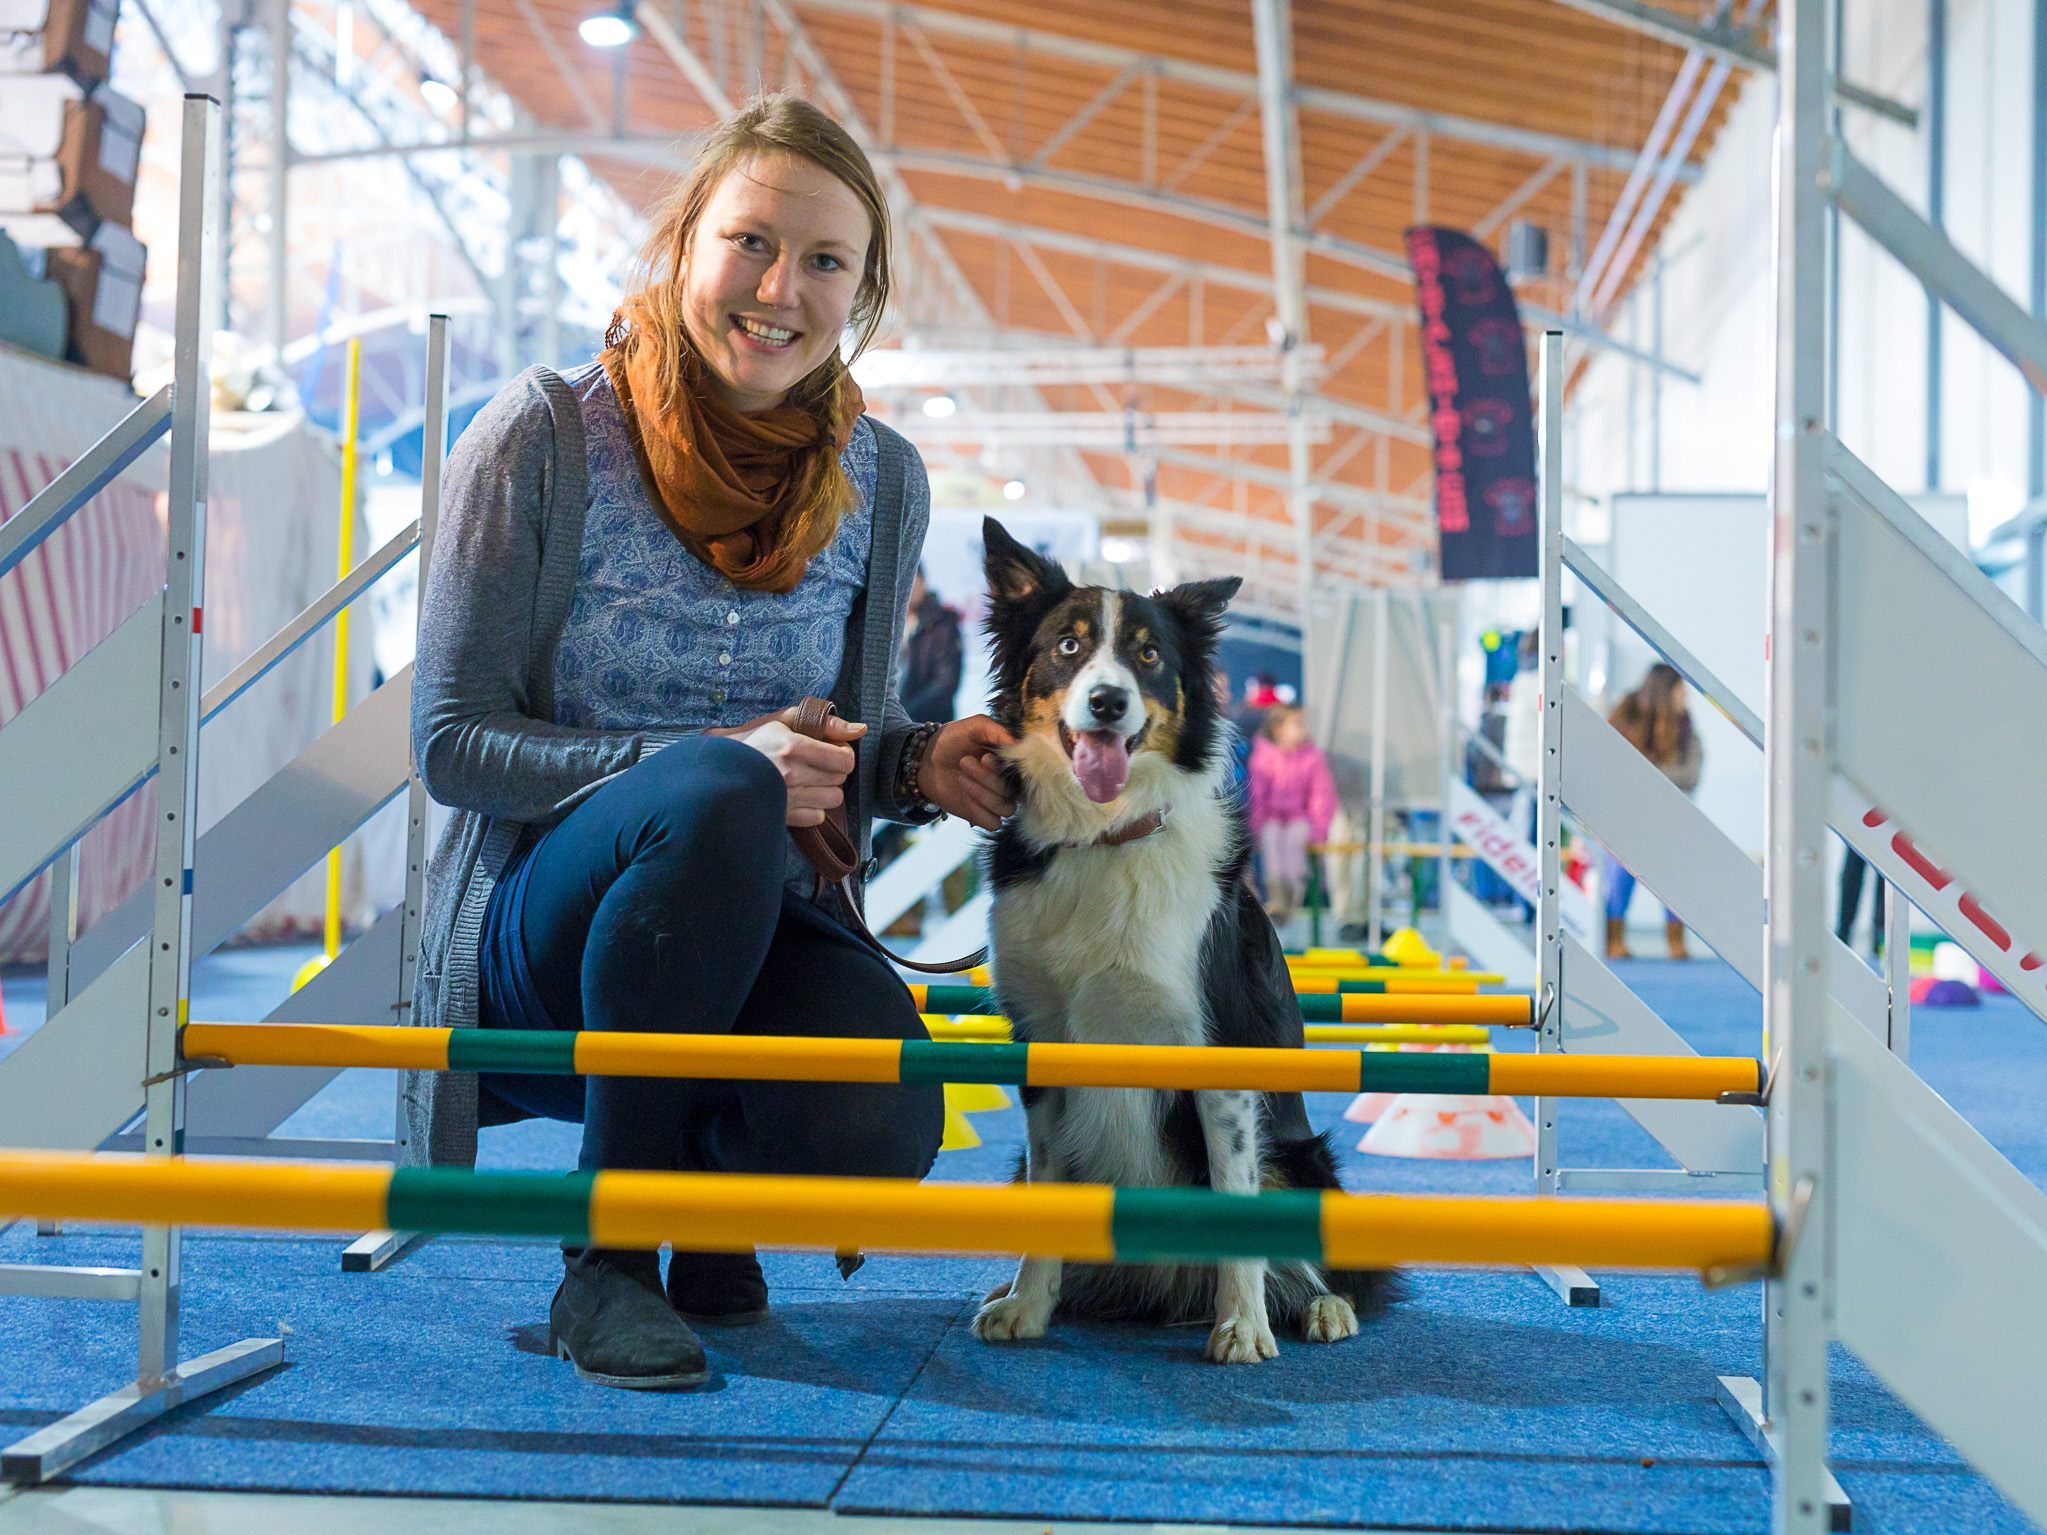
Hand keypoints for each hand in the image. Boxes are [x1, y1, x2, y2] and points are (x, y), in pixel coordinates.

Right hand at [706, 706, 865, 828]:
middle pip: (840, 780)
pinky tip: (797, 796)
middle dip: (833, 771)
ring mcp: (785, 798)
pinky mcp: (781, 816)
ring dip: (824, 790)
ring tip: (806, 781)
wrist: (716, 768)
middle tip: (814, 764)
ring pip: (832, 800)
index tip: (831, 751)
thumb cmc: (752, 740)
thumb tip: (860, 729)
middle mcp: (790, 775)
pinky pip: (817, 817)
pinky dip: (812, 809)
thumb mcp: (784, 719)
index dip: (843, 755)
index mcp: (793, 746)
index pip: (844, 760)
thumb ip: (826, 722)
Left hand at [919, 715, 1017, 831]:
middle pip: (1011, 792)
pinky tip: (965, 797)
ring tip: (961, 777)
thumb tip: (1020, 744)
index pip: (1022, 773)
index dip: (1005, 769)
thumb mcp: (975, 726)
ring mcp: (996, 801)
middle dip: (987, 778)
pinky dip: (980, 812)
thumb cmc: (952, 740)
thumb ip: (998, 731)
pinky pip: (993, 823)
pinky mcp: (982, 815)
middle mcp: (1008, 783)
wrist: (926, 759)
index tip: (984, 757)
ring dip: (982, 794)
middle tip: (964, 762)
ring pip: (1005, 809)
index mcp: (1010, 762)